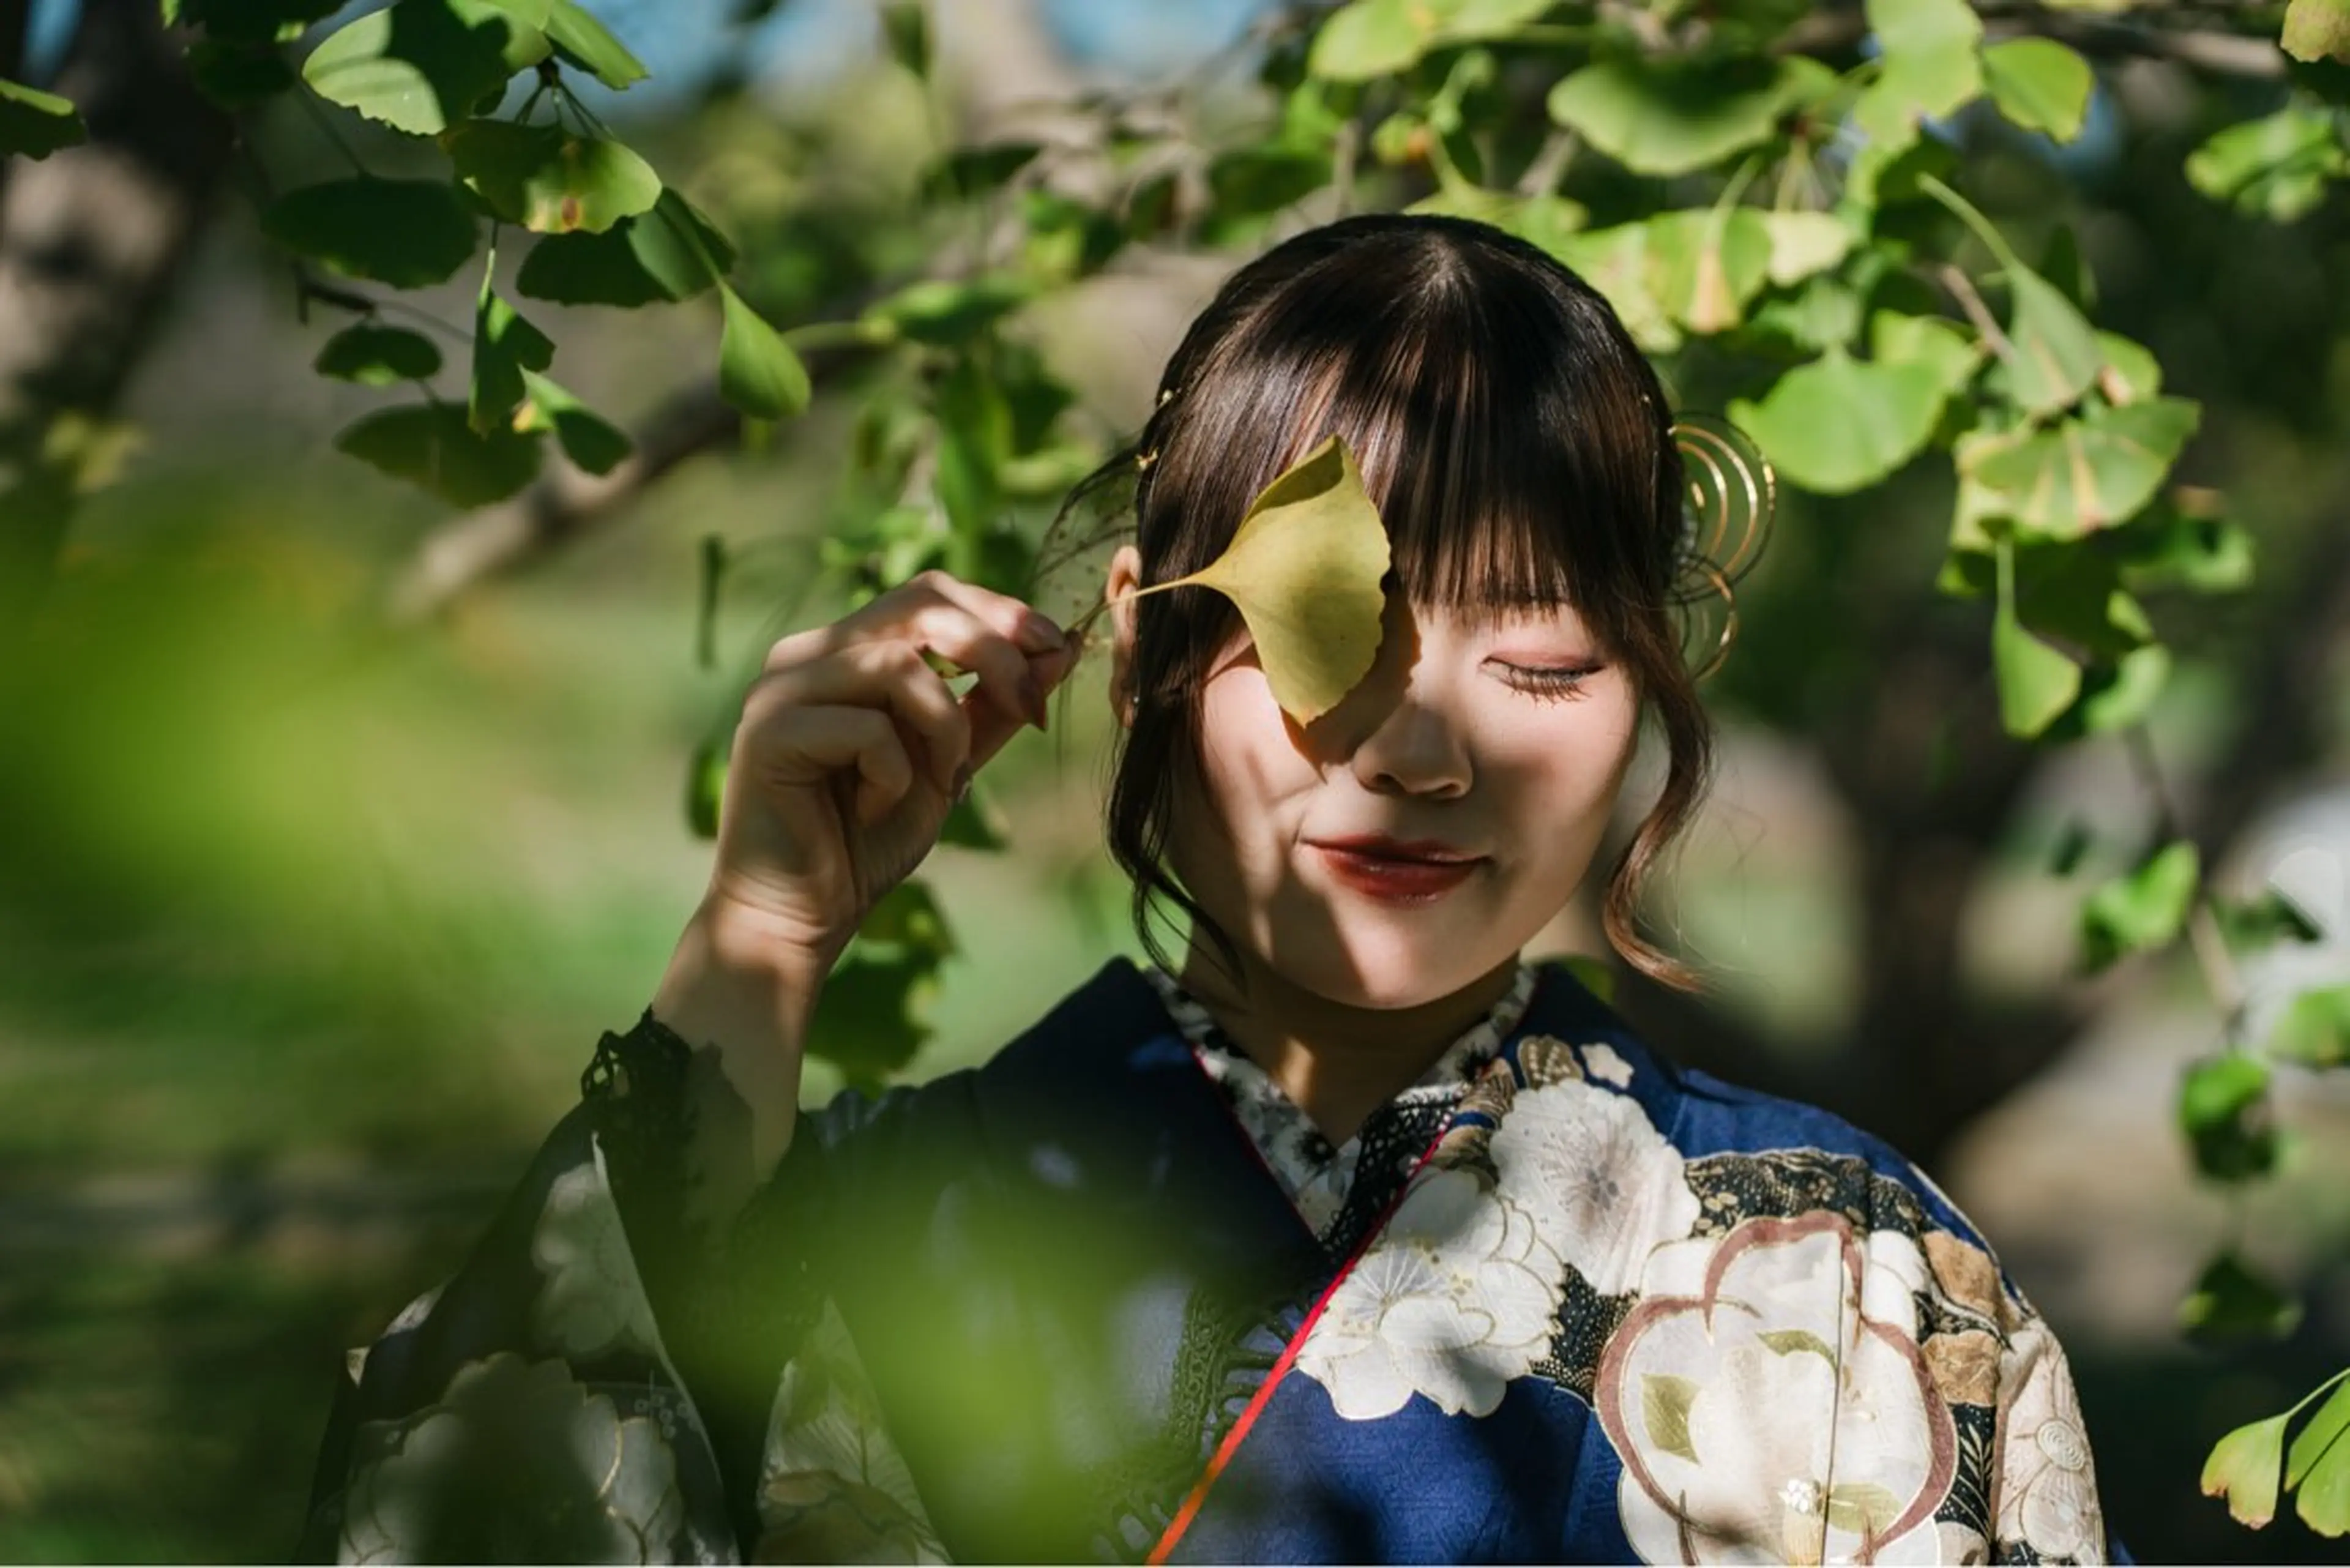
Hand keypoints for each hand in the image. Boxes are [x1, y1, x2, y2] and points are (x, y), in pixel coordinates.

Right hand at [701, 569, 1076, 966]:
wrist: (802, 915)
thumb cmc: (867, 838)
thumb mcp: (951, 762)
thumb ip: (996, 706)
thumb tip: (1061, 649)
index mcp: (846, 649)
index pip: (930, 592)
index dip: (1001, 612)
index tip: (1056, 651)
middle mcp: (808, 653)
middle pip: (920, 605)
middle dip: (995, 654)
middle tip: (1029, 710)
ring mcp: (782, 688)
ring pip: (899, 665)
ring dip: (945, 727)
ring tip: (942, 781)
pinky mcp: (770, 732)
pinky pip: (868, 729)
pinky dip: (894, 775)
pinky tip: (872, 809)